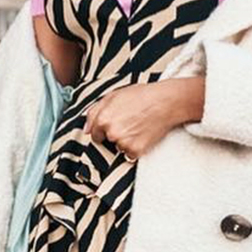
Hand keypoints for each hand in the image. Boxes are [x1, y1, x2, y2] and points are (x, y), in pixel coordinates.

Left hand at [83, 77, 203, 159]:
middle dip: (115, 134)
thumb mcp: (113, 96)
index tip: (114, 125)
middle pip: (107, 141)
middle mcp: (111, 132)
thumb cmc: (142, 96)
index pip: (95, 134)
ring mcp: (123, 143)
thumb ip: (95, 112)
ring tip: (138, 126)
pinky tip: (143, 135)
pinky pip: (131, 155)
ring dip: (126, 141)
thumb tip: (87, 129)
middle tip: (129, 122)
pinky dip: (136, 148)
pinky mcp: (136, 150)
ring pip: (119, 148)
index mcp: (103, 119)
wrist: (165, 102)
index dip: (103, 130)